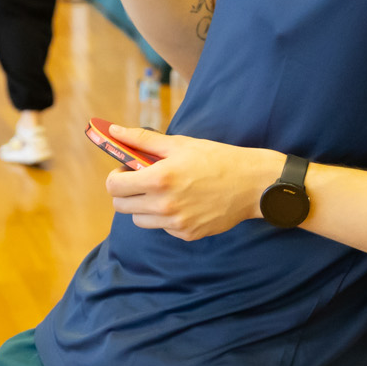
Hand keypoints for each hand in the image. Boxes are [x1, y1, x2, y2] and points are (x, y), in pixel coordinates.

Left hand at [103, 127, 283, 241]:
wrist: (253, 184)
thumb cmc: (216, 159)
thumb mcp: (179, 144)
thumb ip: (142, 140)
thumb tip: (113, 131)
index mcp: (159, 179)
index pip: (114, 187)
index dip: (116, 177)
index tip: (127, 171)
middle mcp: (164, 205)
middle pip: (121, 206)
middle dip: (126, 191)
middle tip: (142, 180)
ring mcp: (176, 223)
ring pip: (139, 219)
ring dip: (143, 205)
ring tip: (164, 191)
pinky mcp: (187, 234)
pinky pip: (162, 227)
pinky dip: (165, 217)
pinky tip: (183, 202)